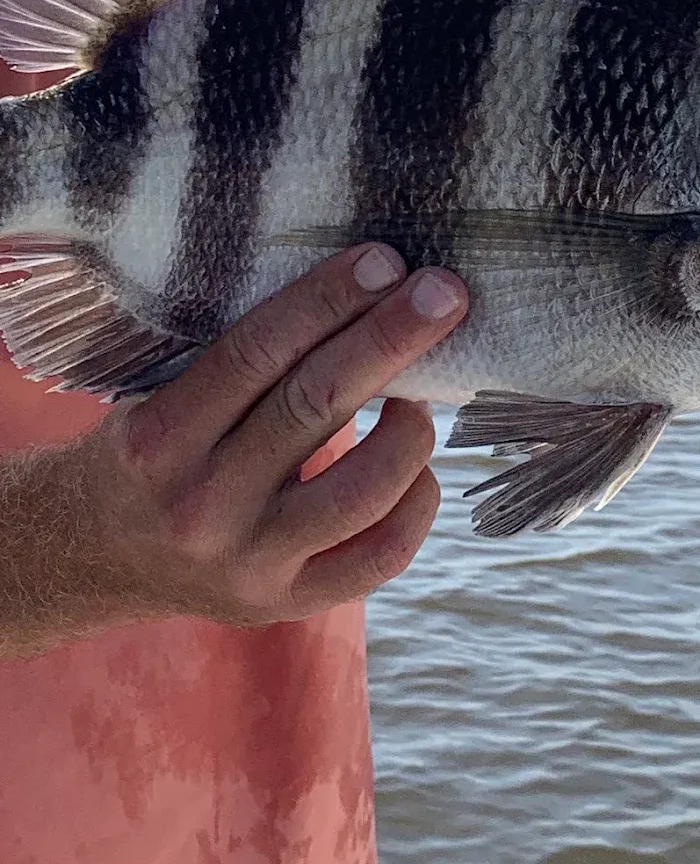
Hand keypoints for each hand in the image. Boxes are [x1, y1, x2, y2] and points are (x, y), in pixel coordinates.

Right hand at [10, 245, 466, 643]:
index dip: (326, 300)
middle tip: (443, 293)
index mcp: (159, 438)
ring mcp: (248, 564)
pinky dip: (417, 504)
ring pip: (361, 490)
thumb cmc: (146, 450)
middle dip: (390, 340)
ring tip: (424, 391)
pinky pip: (378, 557)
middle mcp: (201, 506)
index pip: (255, 352)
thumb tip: (357, 291)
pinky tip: (419, 466)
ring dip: (411, 428)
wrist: (92, 557)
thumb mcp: (158, 395)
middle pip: (315, 406)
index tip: (383, 260)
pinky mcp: (285, 603)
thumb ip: (238, 360)